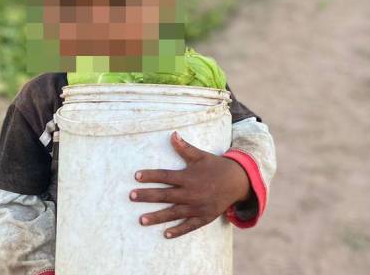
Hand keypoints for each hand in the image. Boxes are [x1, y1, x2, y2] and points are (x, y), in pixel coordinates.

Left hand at [129, 131, 251, 238]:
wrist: (238, 181)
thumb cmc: (216, 166)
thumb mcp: (200, 156)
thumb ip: (185, 148)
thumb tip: (172, 134)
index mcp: (188, 177)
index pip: (165, 176)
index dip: (150, 176)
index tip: (137, 176)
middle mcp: (191, 193)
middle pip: (165, 195)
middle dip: (147, 196)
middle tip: (132, 196)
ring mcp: (197, 207)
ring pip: (173, 213)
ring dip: (157, 217)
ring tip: (141, 220)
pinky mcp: (204, 217)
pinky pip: (189, 226)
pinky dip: (178, 231)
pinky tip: (165, 234)